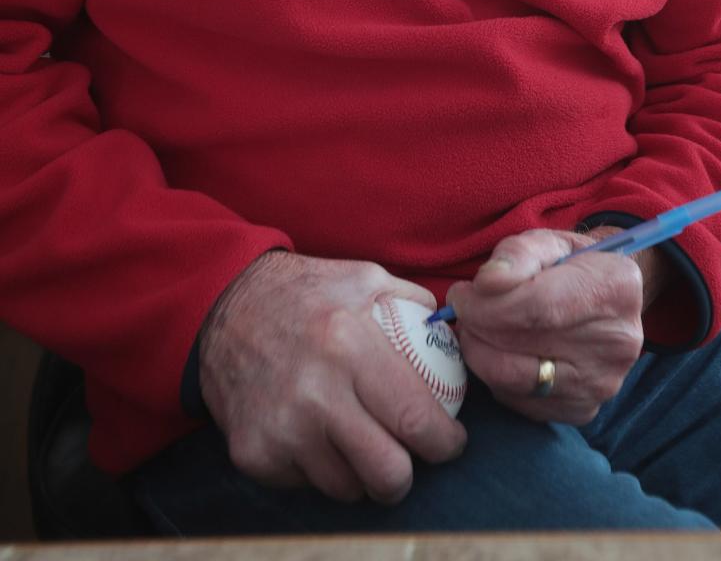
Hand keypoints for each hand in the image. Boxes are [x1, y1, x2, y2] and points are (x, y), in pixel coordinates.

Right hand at [198, 251, 466, 504]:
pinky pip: (305, 483)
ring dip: (361, 473)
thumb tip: (453, 329)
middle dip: (408, 475)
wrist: (223, 307)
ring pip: (347, 487)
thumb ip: (413, 300)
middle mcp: (315, 393)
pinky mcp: (253, 453)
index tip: (451, 441)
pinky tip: (317, 435)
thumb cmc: (304, 291)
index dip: (445, 443)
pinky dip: (319, 468)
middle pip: (387, 472)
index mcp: (349, 345)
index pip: (415, 420)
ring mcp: (281, 429)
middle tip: (411, 458)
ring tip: (360, 441)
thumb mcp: (364, 276)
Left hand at [446, 228, 645, 424]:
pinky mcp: (582, 410)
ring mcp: (602, 382)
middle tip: (461, 310)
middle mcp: (618, 342)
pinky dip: (496, 378)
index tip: (461, 296)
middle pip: (523, 344)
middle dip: (477, 327)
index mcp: (615, 287)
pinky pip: (520, 402)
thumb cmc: (569, 265)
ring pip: (516, 380)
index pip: (538, 308)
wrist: (604, 299)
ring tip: (474, 329)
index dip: (488, 305)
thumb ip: (516, 254)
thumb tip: (487, 283)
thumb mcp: (546, 242)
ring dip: (480, 354)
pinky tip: (498, 352)